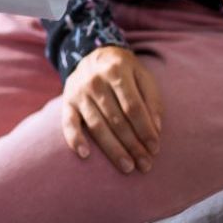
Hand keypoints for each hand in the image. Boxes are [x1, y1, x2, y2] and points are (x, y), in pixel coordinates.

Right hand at [61, 45, 163, 172]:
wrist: (92, 55)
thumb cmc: (124, 71)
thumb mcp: (142, 76)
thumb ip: (152, 100)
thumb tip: (155, 130)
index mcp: (117, 71)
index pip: (133, 107)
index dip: (145, 129)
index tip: (155, 148)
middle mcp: (95, 81)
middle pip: (116, 120)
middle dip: (133, 145)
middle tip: (145, 165)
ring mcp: (79, 93)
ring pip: (97, 126)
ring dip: (113, 149)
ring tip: (127, 167)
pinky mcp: (67, 103)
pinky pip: (69, 123)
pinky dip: (75, 139)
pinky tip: (85, 155)